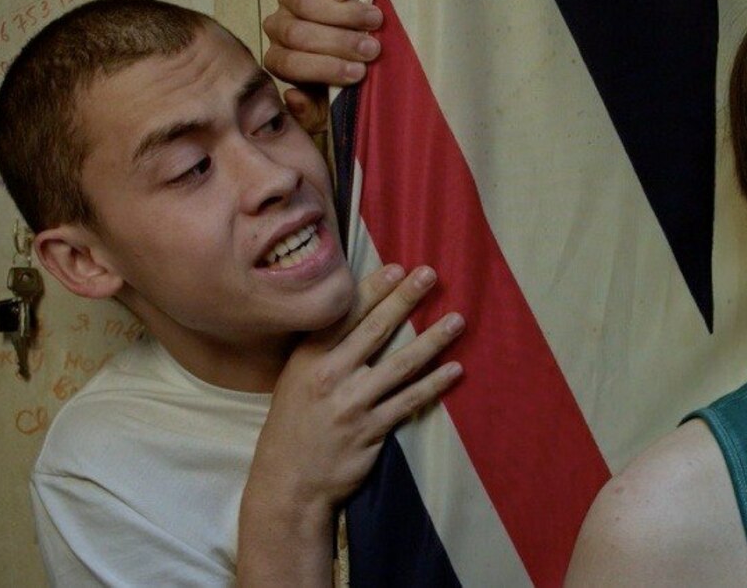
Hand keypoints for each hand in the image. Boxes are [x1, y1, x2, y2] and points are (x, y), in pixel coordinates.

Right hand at [238, 264, 462, 585]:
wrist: (289, 480)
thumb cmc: (294, 423)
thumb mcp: (296, 378)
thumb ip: (322, 348)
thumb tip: (354, 312)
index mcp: (309, 357)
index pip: (345, 314)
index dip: (374, 288)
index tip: (398, 267)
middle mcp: (330, 375)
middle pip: (376, 329)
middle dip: (405, 299)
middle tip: (430, 274)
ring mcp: (352, 403)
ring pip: (400, 364)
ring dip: (432, 340)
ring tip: (457, 320)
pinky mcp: (371, 429)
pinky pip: (409, 401)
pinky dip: (434, 385)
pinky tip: (455, 370)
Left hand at [263, 0, 384, 130]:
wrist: (360, 25)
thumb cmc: (348, 65)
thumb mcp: (332, 98)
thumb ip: (314, 111)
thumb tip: (294, 97)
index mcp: (282, 60)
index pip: (290, 65)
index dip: (324, 68)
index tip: (359, 73)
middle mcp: (279, 28)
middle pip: (298, 34)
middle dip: (338, 43)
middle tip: (371, 49)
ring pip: (303, 4)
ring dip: (343, 14)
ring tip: (374, 21)